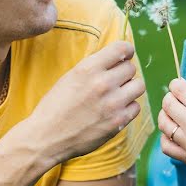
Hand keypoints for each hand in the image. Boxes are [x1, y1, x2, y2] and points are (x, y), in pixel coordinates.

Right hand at [27, 41, 144, 162]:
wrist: (46, 137)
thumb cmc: (54, 107)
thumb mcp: (70, 78)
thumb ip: (93, 68)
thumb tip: (114, 60)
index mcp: (88, 68)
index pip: (122, 48)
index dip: (127, 51)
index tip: (125, 56)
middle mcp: (102, 83)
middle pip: (131, 68)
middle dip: (125, 73)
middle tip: (115, 81)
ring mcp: (112, 103)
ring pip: (139, 86)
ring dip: (130, 88)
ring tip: (119, 94)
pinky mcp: (118, 121)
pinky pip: (136, 107)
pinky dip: (129, 107)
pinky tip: (116, 110)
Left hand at [158, 78, 185, 179]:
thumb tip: (184, 87)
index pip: (179, 90)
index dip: (176, 84)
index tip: (178, 85)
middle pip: (168, 105)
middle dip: (170, 97)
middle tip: (176, 98)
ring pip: (163, 123)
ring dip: (166, 115)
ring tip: (174, 114)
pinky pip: (165, 145)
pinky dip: (166, 136)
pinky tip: (174, 131)